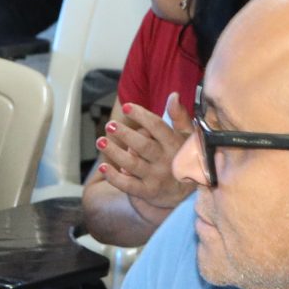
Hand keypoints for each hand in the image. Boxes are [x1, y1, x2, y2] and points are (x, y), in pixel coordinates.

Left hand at [92, 96, 192, 216]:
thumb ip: (180, 116)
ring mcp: (156, 177)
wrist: (188, 193)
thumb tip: (173, 95)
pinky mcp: (147, 192)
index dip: (142, 115)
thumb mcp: (187, 137)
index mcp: (174, 144)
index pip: (157, 127)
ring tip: (100, 141)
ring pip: (132, 164)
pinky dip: (114, 177)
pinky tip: (103, 167)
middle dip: (125, 134)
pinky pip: (128, 185)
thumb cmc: (183, 157)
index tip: (127, 106)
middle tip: (109, 125)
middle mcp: (166, 161)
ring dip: (115, 152)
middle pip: (143, 146)